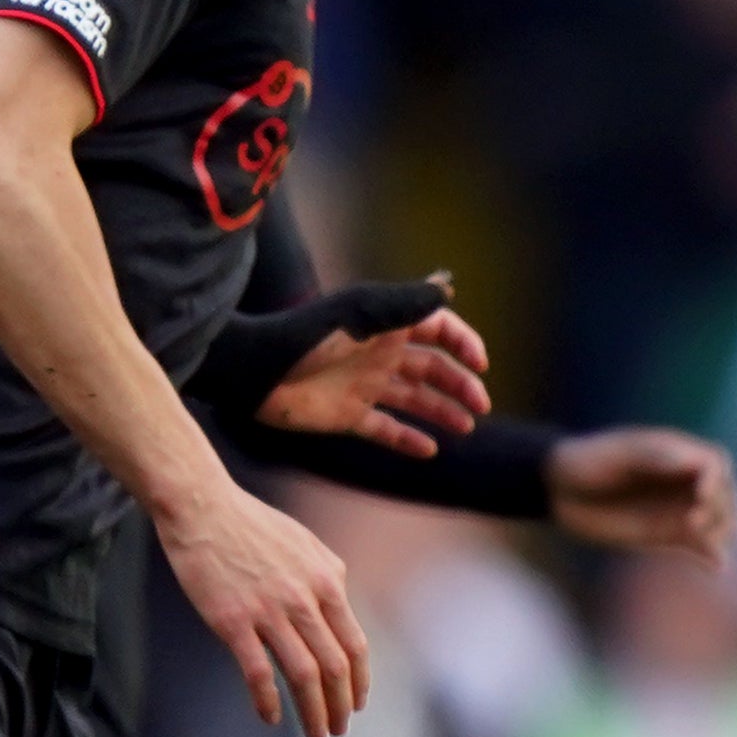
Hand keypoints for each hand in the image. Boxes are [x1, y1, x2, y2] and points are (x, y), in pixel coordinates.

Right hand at [158, 476, 371, 736]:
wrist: (202, 506)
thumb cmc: (252, 525)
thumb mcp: (306, 544)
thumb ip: (328, 577)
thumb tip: (342, 607)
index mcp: (327, 581)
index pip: (354, 645)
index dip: (359, 682)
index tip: (357, 704)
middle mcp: (304, 599)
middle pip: (335, 667)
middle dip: (341, 706)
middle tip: (338, 730)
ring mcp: (268, 611)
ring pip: (303, 675)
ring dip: (313, 712)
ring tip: (315, 733)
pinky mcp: (232, 621)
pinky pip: (257, 672)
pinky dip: (267, 701)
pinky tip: (270, 718)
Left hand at [256, 280, 493, 455]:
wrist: (255, 373)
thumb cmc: (306, 339)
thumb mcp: (360, 315)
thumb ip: (405, 303)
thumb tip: (447, 285)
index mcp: (385, 324)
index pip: (437, 328)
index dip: (463, 343)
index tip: (481, 364)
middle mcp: (378, 353)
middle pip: (431, 367)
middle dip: (459, 383)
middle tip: (480, 405)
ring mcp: (364, 385)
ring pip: (413, 398)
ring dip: (441, 411)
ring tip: (466, 427)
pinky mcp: (347, 415)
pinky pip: (384, 429)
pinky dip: (407, 439)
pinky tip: (430, 451)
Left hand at [546, 427, 736, 561]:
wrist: (559, 489)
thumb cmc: (589, 460)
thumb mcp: (623, 453)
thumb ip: (660, 456)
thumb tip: (698, 467)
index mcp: (678, 454)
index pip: (717, 465)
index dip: (716, 481)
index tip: (700, 495)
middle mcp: (684, 482)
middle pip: (725, 496)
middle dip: (719, 510)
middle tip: (692, 523)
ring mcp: (678, 509)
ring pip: (719, 523)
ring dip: (721, 534)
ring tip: (702, 544)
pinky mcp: (667, 536)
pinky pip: (700, 547)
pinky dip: (712, 556)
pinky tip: (714, 566)